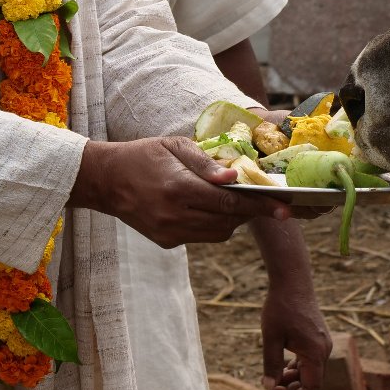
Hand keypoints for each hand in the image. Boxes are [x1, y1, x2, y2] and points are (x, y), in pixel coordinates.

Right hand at [70, 136, 290, 248]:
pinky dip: (212, 224)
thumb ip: (205, 162)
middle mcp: (175, 216)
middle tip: (267, 200)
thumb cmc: (143, 156)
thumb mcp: (174, 146)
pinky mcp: (167, 242)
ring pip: (218, 233)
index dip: (259, 205)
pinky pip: (202, 237)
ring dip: (232, 218)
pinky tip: (206, 207)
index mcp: (178, 188)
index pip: (229, 202)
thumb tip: (235, 177)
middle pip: (228, 221)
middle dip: (249, 211)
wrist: (106, 181)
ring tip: (233, 200)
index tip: (284, 208)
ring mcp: (170, 233)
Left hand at [261, 282, 331, 389]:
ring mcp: (322, 344)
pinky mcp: (317, 339)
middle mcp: (323, 350)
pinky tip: (282, 371)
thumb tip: (268, 387)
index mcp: (315, 353)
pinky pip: (309, 362)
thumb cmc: (281, 307)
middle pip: (311, 383)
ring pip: (310, 373)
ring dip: (293, 381)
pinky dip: (297, 370)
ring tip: (272, 382)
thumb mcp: (271, 337)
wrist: (293, 281)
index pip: (311, 388)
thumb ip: (271, 364)